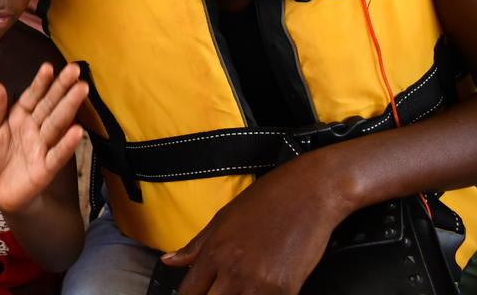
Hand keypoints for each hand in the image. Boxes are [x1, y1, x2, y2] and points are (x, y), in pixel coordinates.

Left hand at [0, 63, 86, 214]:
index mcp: (20, 117)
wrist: (0, 192)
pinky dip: (67, 144)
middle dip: (62, 87)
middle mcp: (35, 128)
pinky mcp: (46, 168)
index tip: (49, 67)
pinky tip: (78, 131)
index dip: (41, 82)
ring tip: (81, 89)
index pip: (33, 96)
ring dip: (70, 107)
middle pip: (50, 105)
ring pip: (57, 124)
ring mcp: (42, 147)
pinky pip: (57, 154)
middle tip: (76, 70)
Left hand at [161, 155, 351, 294]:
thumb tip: (168, 260)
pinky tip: (261, 290)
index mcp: (214, 252)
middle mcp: (233, 270)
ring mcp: (260, 283)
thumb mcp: (222, 218)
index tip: (196, 294)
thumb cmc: (266, 200)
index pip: (189, 292)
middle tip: (217, 290)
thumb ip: (194, 246)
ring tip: (241, 288)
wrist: (307, 192)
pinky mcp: (287, 290)